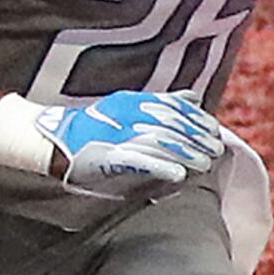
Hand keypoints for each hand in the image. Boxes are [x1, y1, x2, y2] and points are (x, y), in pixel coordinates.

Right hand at [47, 88, 227, 204]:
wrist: (56, 139)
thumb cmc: (96, 126)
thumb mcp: (128, 106)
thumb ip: (161, 103)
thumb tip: (194, 98)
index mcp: (134, 102)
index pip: (174, 107)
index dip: (197, 119)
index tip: (214, 131)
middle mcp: (128, 115)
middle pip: (171, 125)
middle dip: (197, 138)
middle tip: (217, 150)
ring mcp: (118, 135)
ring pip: (160, 143)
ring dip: (185, 154)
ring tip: (205, 165)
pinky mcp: (109, 157)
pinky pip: (139, 161)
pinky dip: (161, 167)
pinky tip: (179, 176)